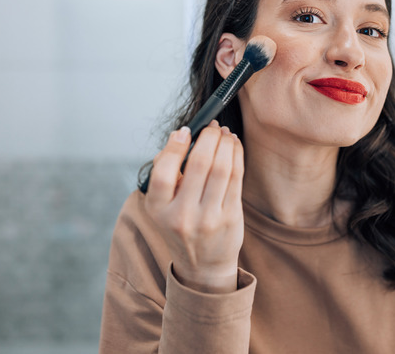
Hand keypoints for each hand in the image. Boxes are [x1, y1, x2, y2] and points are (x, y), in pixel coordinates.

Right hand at [144, 120, 244, 292]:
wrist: (203, 267)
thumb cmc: (181, 227)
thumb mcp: (161, 208)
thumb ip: (164, 176)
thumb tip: (179, 137)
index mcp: (158, 210)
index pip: (162, 172)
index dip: (175, 146)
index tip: (185, 131)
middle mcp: (182, 215)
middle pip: (198, 164)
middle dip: (208, 137)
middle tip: (212, 126)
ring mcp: (208, 218)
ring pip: (221, 168)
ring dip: (225, 143)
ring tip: (225, 133)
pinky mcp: (230, 217)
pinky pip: (236, 178)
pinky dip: (236, 155)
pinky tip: (234, 145)